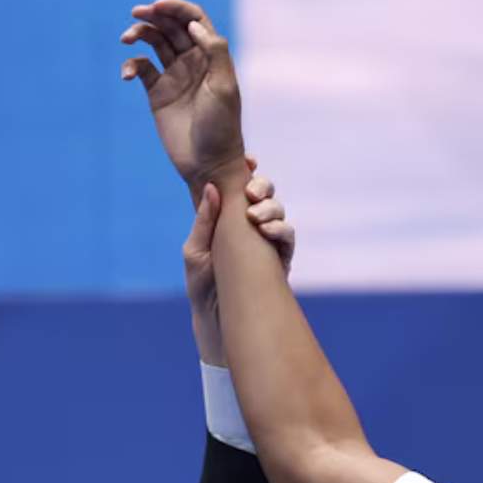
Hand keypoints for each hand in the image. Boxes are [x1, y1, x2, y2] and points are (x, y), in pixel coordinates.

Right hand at [121, 0, 245, 189]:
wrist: (208, 164)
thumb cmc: (222, 127)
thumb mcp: (225, 87)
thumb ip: (214, 51)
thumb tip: (193, 25)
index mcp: (211, 56)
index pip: (194, 19)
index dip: (176, 7)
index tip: (157, 6)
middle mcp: (192, 61)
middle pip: (171, 26)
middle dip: (154, 15)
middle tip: (137, 12)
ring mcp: (174, 76)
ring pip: (154, 42)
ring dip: (140, 33)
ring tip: (126, 38)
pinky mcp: (157, 93)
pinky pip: (141, 68)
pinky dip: (131, 65)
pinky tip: (127, 74)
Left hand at [187, 158, 293, 367]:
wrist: (219, 322)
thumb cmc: (202, 286)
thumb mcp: (195, 251)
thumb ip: (204, 221)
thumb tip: (210, 187)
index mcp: (228, 219)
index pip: (240, 188)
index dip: (247, 171)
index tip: (248, 161)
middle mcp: (250, 226)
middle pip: (264, 194)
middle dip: (262, 186)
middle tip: (251, 191)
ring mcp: (267, 241)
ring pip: (278, 211)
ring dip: (270, 208)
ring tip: (256, 215)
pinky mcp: (281, 259)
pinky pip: (287, 237)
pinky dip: (280, 229)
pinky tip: (268, 229)